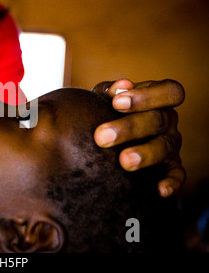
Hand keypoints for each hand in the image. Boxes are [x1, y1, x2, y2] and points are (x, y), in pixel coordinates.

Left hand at [92, 79, 185, 197]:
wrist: (101, 141)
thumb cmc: (104, 113)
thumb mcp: (104, 99)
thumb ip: (108, 91)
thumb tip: (119, 87)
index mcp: (156, 99)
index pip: (168, 91)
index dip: (146, 96)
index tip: (116, 103)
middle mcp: (168, 120)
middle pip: (159, 120)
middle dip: (130, 127)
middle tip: (101, 136)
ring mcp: (170, 144)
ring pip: (165, 147)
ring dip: (145, 154)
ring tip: (123, 161)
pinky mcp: (171, 167)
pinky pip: (177, 175)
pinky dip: (172, 183)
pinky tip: (160, 191)